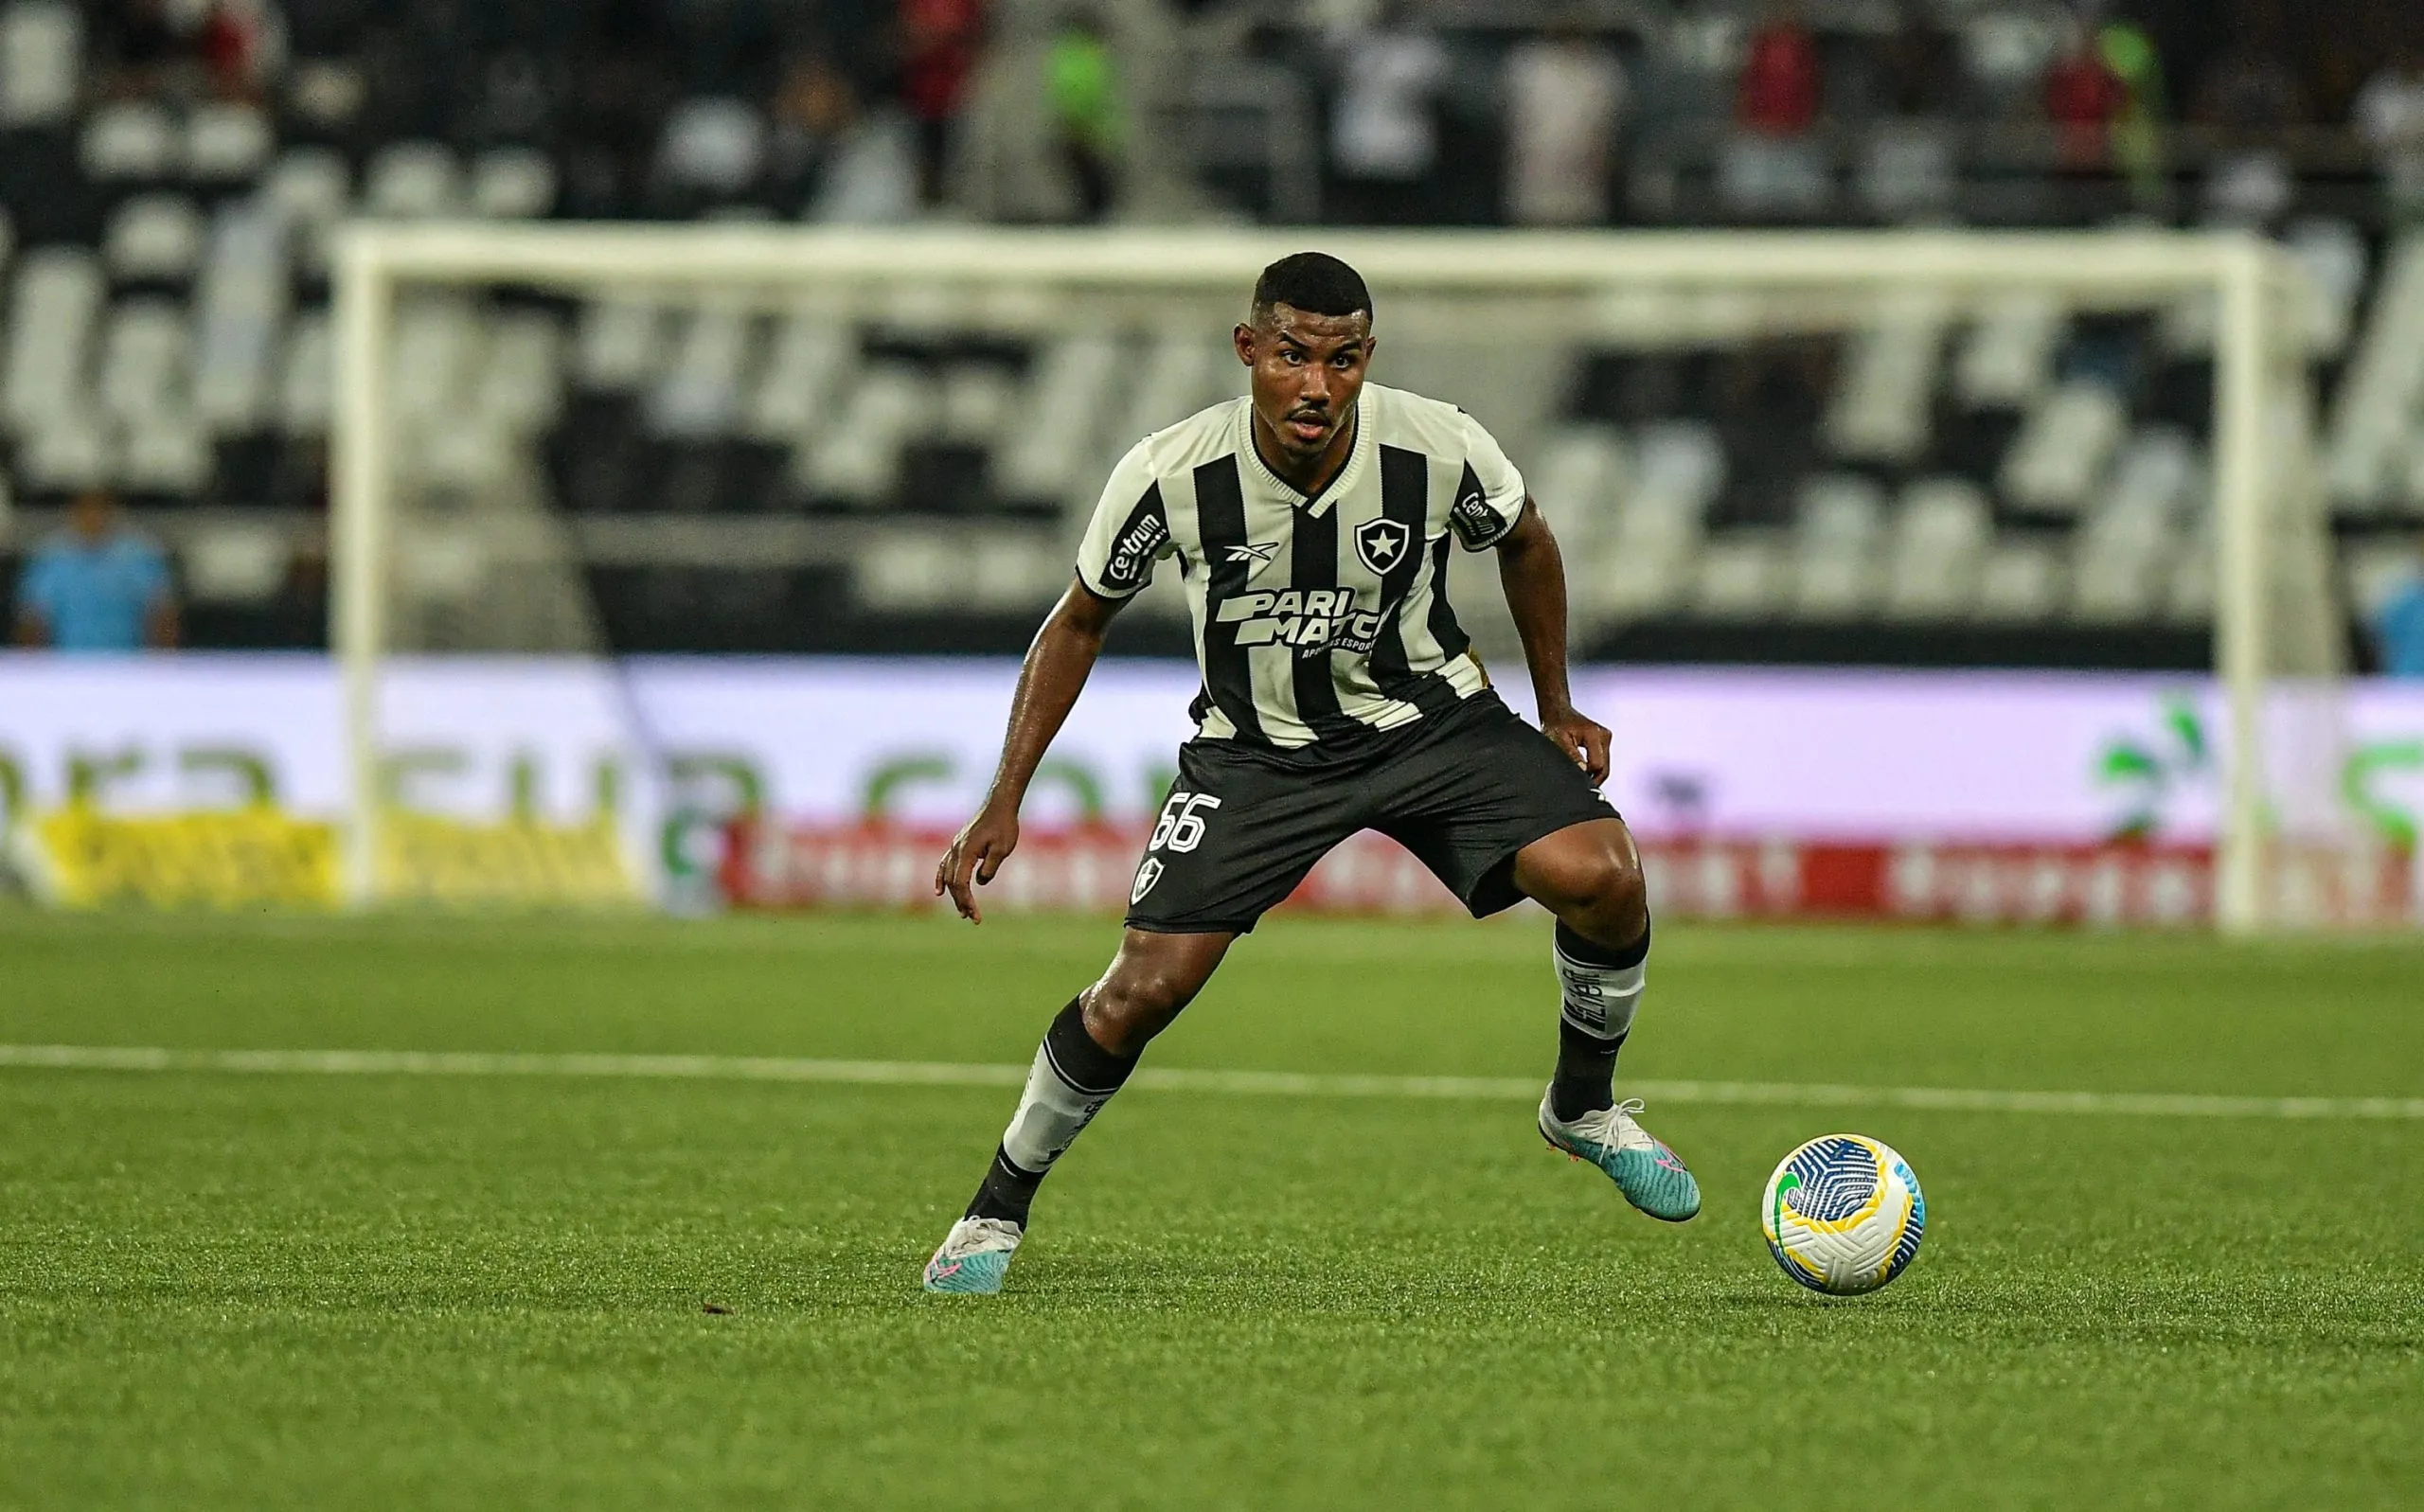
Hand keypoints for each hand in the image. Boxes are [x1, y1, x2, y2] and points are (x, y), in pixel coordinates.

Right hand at [934, 802, 1019, 922]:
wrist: (1000, 805)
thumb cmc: (1004, 826)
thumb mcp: (1002, 849)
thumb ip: (990, 868)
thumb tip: (979, 882)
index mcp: (966, 852)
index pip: (961, 884)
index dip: (966, 901)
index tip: (975, 915)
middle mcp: (956, 849)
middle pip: (953, 882)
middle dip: (961, 902)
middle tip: (973, 918)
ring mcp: (955, 846)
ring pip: (947, 875)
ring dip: (953, 894)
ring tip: (962, 911)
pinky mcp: (958, 844)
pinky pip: (945, 864)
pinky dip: (941, 879)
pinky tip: (940, 891)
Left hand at [1538, 704, 1611, 785]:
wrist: (1558, 712)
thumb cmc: (1556, 724)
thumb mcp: (1558, 741)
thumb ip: (1572, 756)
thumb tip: (1583, 771)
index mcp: (1594, 734)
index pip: (1598, 765)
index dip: (1587, 777)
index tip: (1575, 778)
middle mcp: (1604, 735)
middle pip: (1604, 768)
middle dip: (1592, 779)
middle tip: (1578, 783)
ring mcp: (1606, 738)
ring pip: (1605, 766)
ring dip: (1593, 773)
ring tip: (1579, 774)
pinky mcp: (1604, 741)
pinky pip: (1602, 760)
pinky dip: (1594, 767)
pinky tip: (1584, 768)